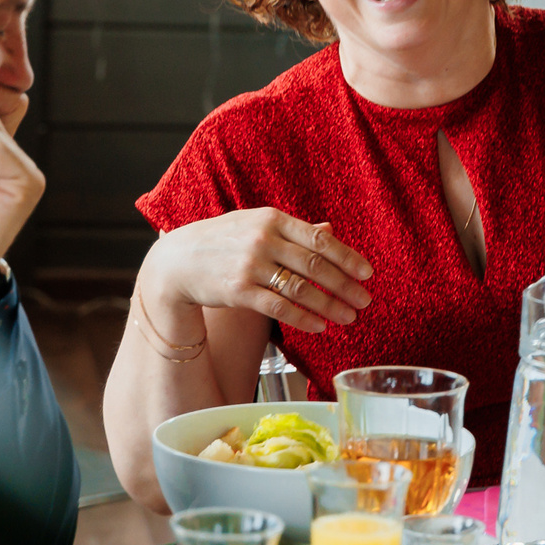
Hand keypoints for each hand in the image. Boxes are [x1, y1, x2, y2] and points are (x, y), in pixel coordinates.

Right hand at [144, 210, 373, 337]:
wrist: (177, 260)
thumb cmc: (222, 241)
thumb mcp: (255, 225)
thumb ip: (294, 230)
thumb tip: (330, 232)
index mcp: (272, 219)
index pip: (319, 240)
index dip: (348, 257)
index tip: (367, 273)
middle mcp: (263, 240)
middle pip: (315, 266)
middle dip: (345, 285)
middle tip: (365, 299)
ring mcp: (250, 266)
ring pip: (301, 289)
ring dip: (330, 305)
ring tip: (349, 316)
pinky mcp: (239, 291)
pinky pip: (279, 308)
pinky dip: (304, 318)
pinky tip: (320, 326)